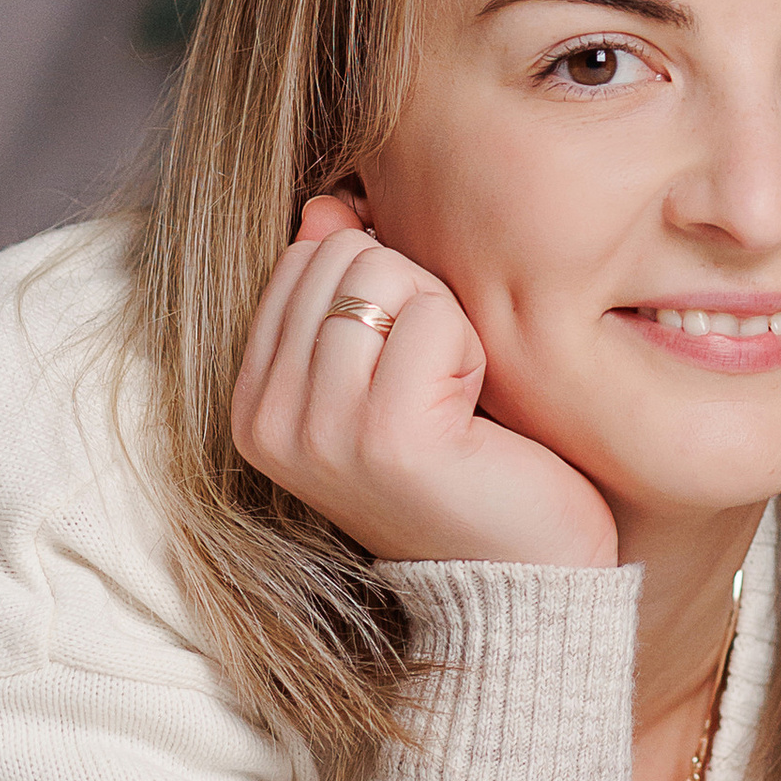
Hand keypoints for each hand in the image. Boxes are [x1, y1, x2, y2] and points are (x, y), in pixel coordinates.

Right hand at [231, 198, 618, 571]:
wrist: (526, 577)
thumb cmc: (469, 463)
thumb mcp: (390, 365)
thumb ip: (345, 288)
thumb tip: (326, 204)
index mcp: (254, 402)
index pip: (305, 260)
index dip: (383, 290)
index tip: (406, 368)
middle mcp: (268, 420)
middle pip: (344, 257)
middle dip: (414, 298)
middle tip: (438, 385)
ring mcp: (321, 431)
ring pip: (385, 275)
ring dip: (445, 325)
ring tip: (454, 402)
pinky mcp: (386, 436)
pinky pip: (434, 317)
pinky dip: (473, 351)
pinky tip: (474, 417)